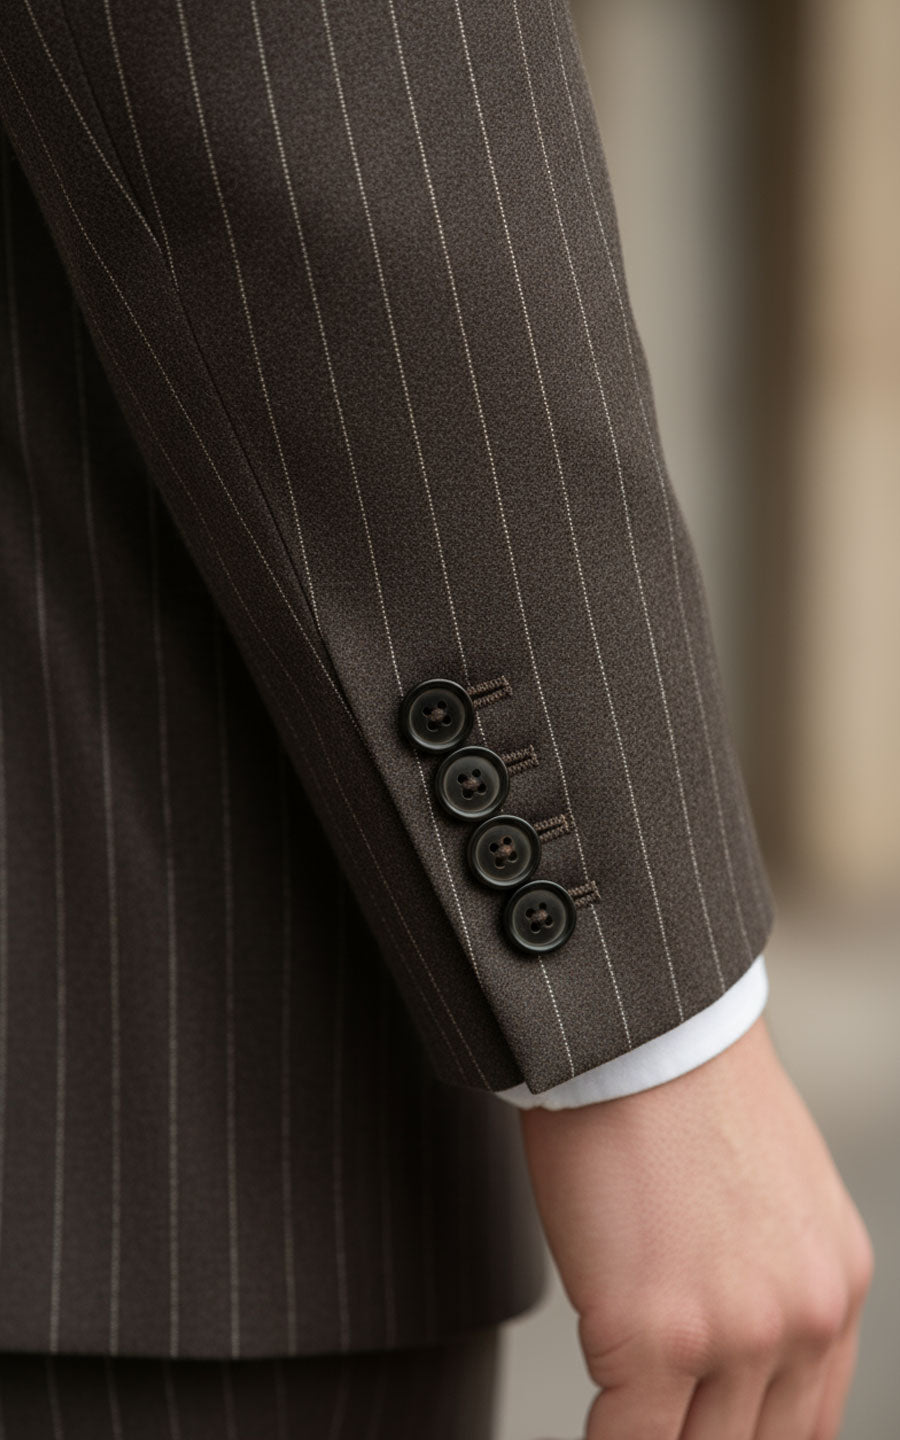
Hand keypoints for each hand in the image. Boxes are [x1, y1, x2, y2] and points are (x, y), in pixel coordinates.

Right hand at [519, 1014, 873, 1438]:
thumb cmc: (678, 1085)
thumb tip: (719, 1342)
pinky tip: (587, 1417)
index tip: (696, 1432)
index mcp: (832, 1285)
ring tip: (616, 1413)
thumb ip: (763, 1273)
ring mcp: (734, 1333)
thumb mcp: (764, 1186)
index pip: (804, 1427)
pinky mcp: (655, 1333)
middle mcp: (803, 1318)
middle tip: (654, 1421)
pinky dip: (601, 1437)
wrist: (637, 1030)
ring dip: (646, 1437)